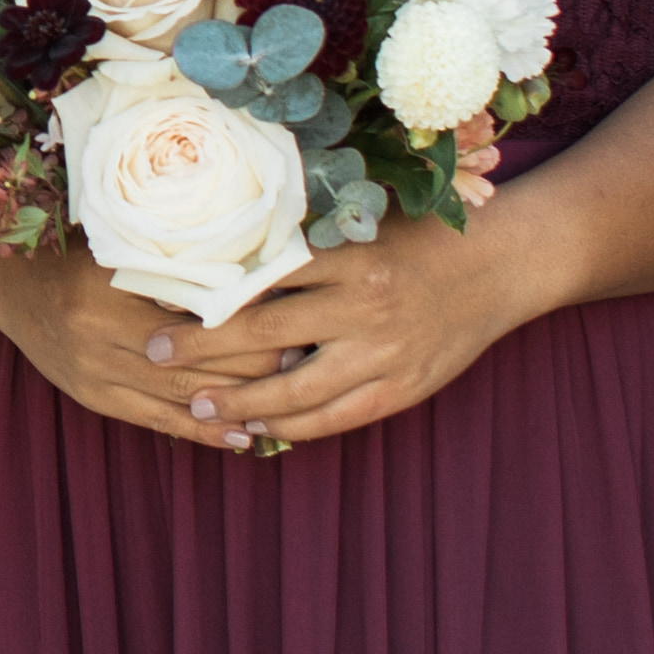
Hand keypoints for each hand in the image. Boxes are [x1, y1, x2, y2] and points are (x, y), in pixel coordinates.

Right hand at [0, 230, 294, 448]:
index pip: (193, 318)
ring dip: (235, 406)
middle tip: (305, 363)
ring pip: (180, 399)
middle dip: (252, 370)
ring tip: (285, 406)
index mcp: (107, 291)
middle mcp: (97, 338)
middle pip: (192, 364)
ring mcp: (93, 375)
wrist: (7, 285)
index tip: (293, 321)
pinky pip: (156, 423)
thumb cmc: (72, 252)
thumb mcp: (120, 244)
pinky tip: (239, 437)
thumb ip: (175, 259)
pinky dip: (201, 431)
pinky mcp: (93, 399)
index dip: (248, 325)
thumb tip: (254, 269)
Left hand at [156, 200, 559, 448]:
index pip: (259, 276)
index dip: (204, 291)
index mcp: (345, 254)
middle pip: (262, 332)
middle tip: (154, 352)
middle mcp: (361, 304)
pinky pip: (335, 418)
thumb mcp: (362, 224)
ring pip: (294, 390)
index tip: (157, 296)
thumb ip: (303, 242)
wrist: (500, 264)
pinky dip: (294, 427)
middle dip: (201, 346)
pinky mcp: (402, 388)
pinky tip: (259, 429)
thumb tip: (224, 253)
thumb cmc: (421, 236)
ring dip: (240, 402)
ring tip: (198, 406)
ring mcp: (383, 352)